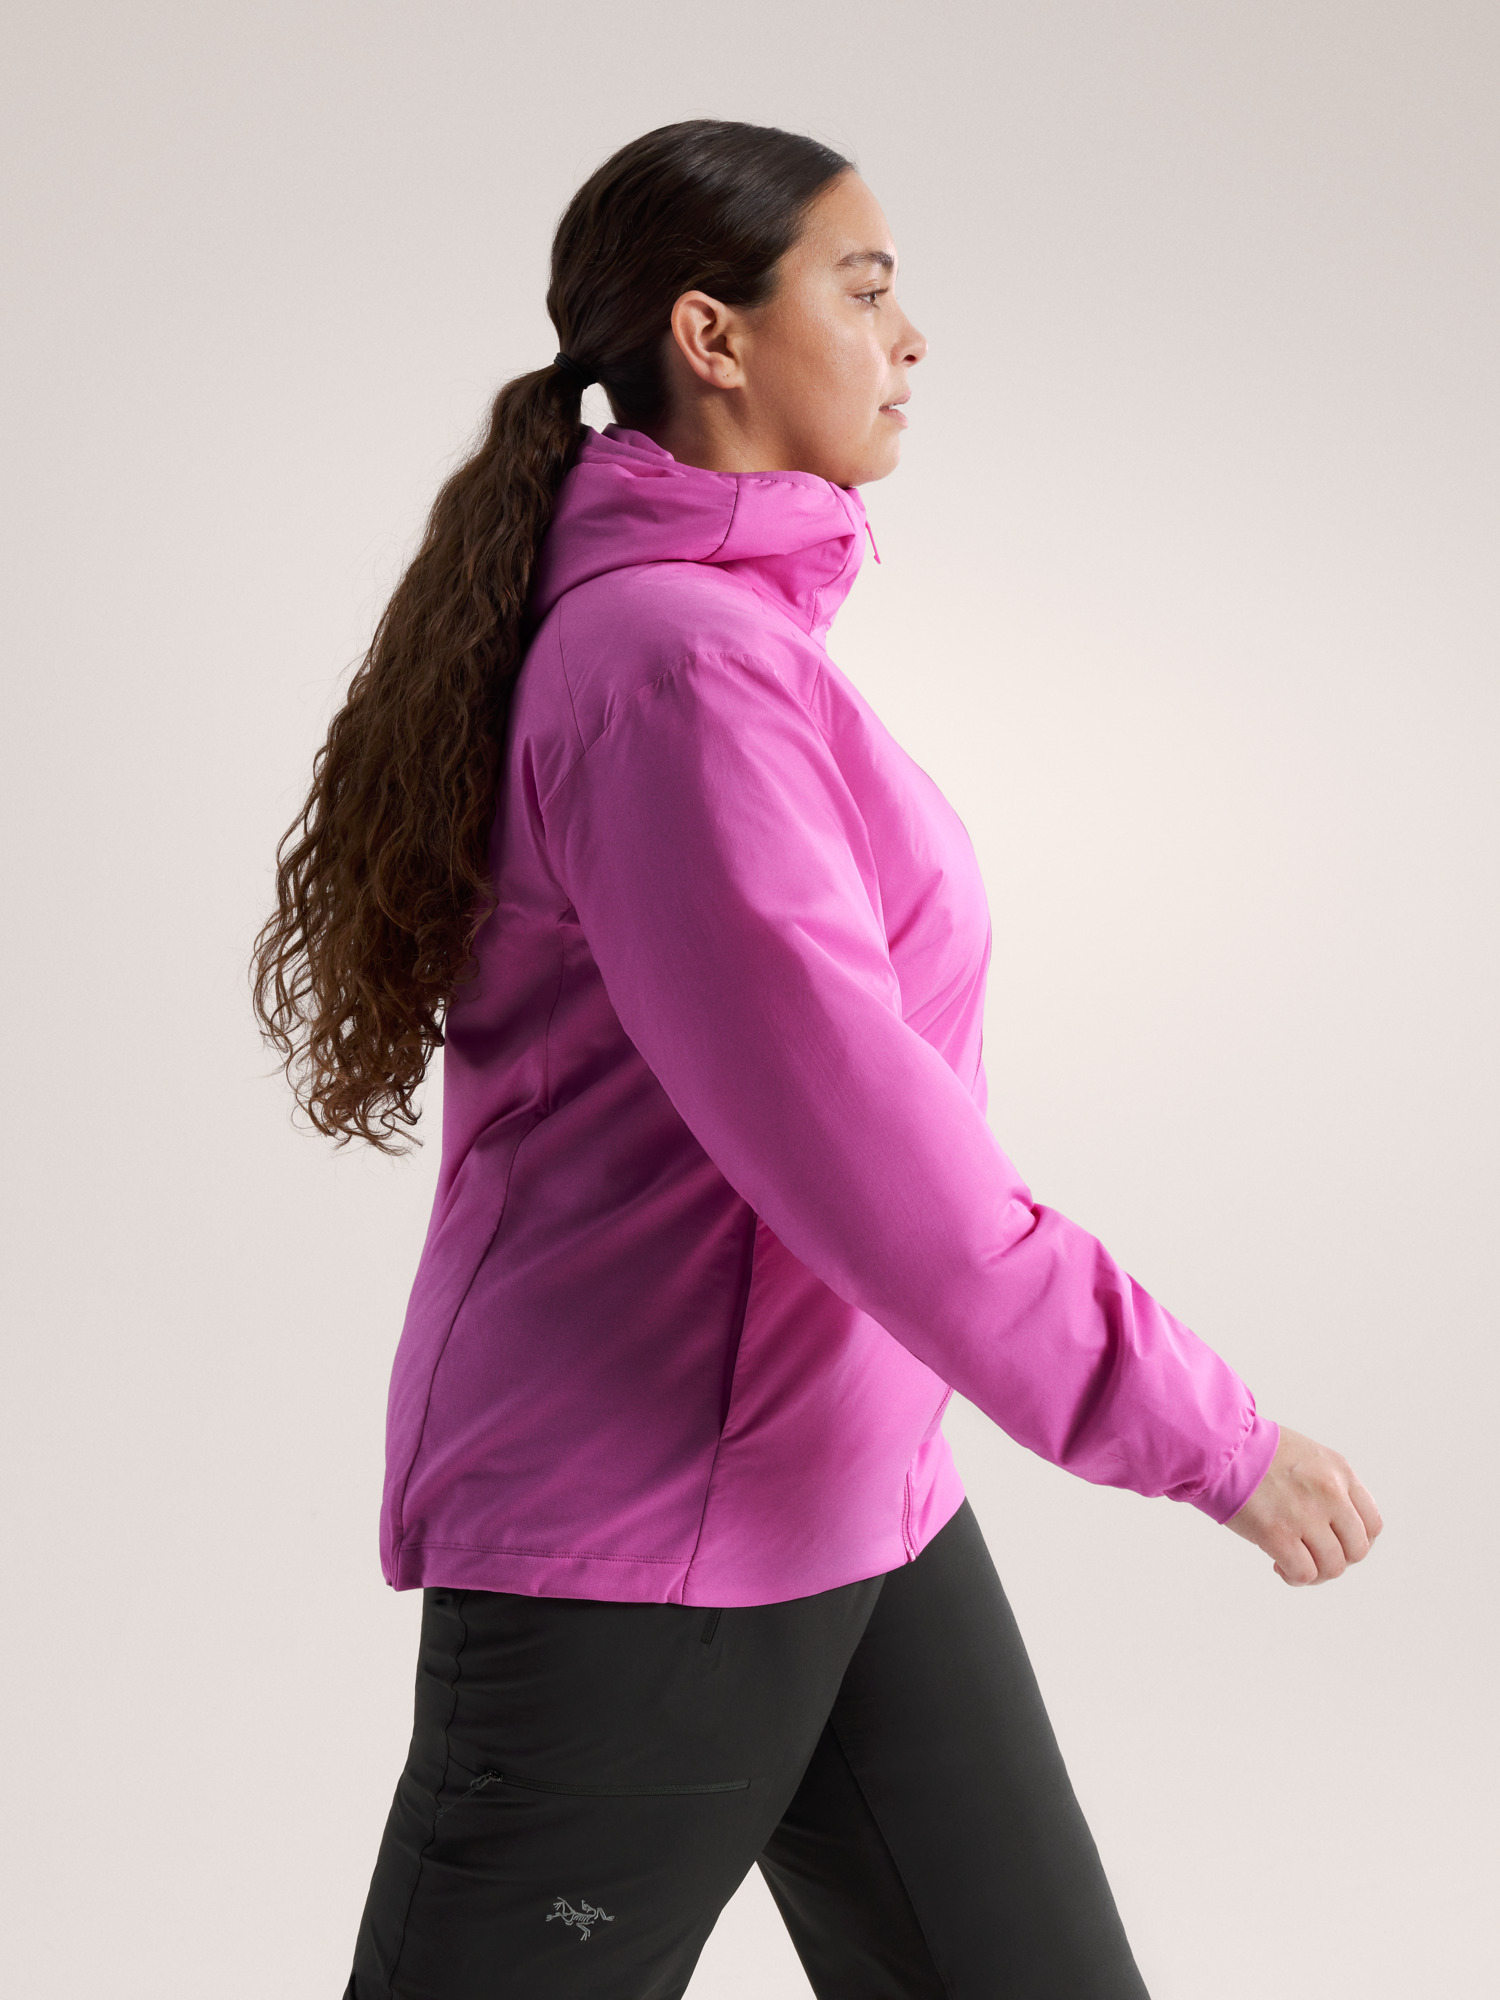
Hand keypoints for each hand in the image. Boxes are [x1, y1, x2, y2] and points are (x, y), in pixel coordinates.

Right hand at [1225, 1424, 1382, 1583]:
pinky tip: (1278, 1566)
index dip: (1355, 1542)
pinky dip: (1294, 1577)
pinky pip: (1304, 1573)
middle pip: (1357, 1550)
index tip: (1334, 1544)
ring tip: (1292, 1564)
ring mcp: (1306, 1514)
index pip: (1372, 1524)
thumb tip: (1333, 1523)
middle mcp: (1330, 1493)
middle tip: (1312, 1555)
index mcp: (1339, 1471)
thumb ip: (1327, 1484)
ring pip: (1333, 1567)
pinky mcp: (1278, 1534)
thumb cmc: (1252, 1448)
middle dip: (1336, 1559)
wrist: (1217, 1444)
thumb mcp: (1306, 1454)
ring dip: (1315, 1573)